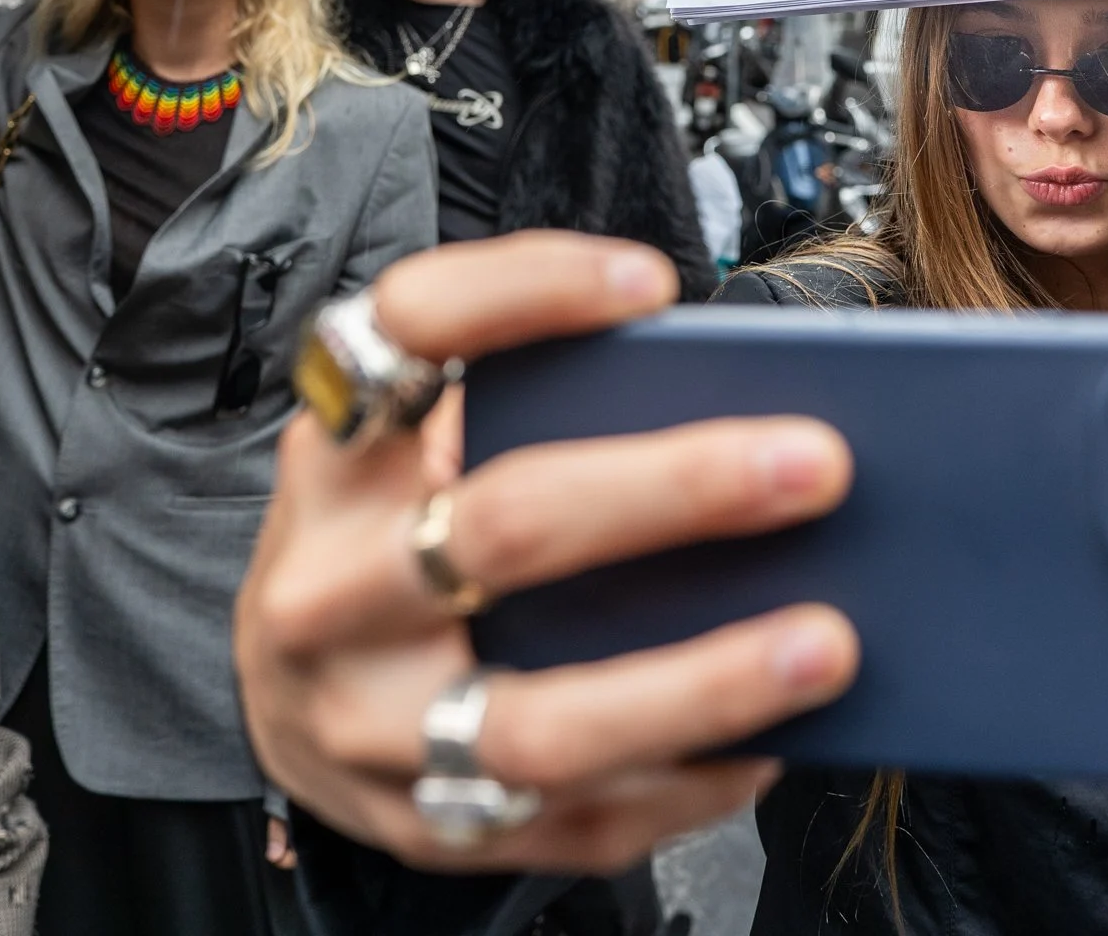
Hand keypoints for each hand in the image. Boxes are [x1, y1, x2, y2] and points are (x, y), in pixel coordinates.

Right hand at [236, 232, 859, 874]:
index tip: (649, 282)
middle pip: (504, 526)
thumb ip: (524, 410)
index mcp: (336, 455)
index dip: (525, 290)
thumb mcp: (409, 450)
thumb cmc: (387, 537)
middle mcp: (329, 585)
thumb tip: (734, 394)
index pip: (402, 332)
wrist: (283, 696)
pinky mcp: (415, 825)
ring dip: (701, 684)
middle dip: (674, 491)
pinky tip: (767, 741)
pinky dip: (684, 783)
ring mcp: (365, 720)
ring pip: (538, 720)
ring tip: (824, 642)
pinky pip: (569, 821)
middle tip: (814, 465)